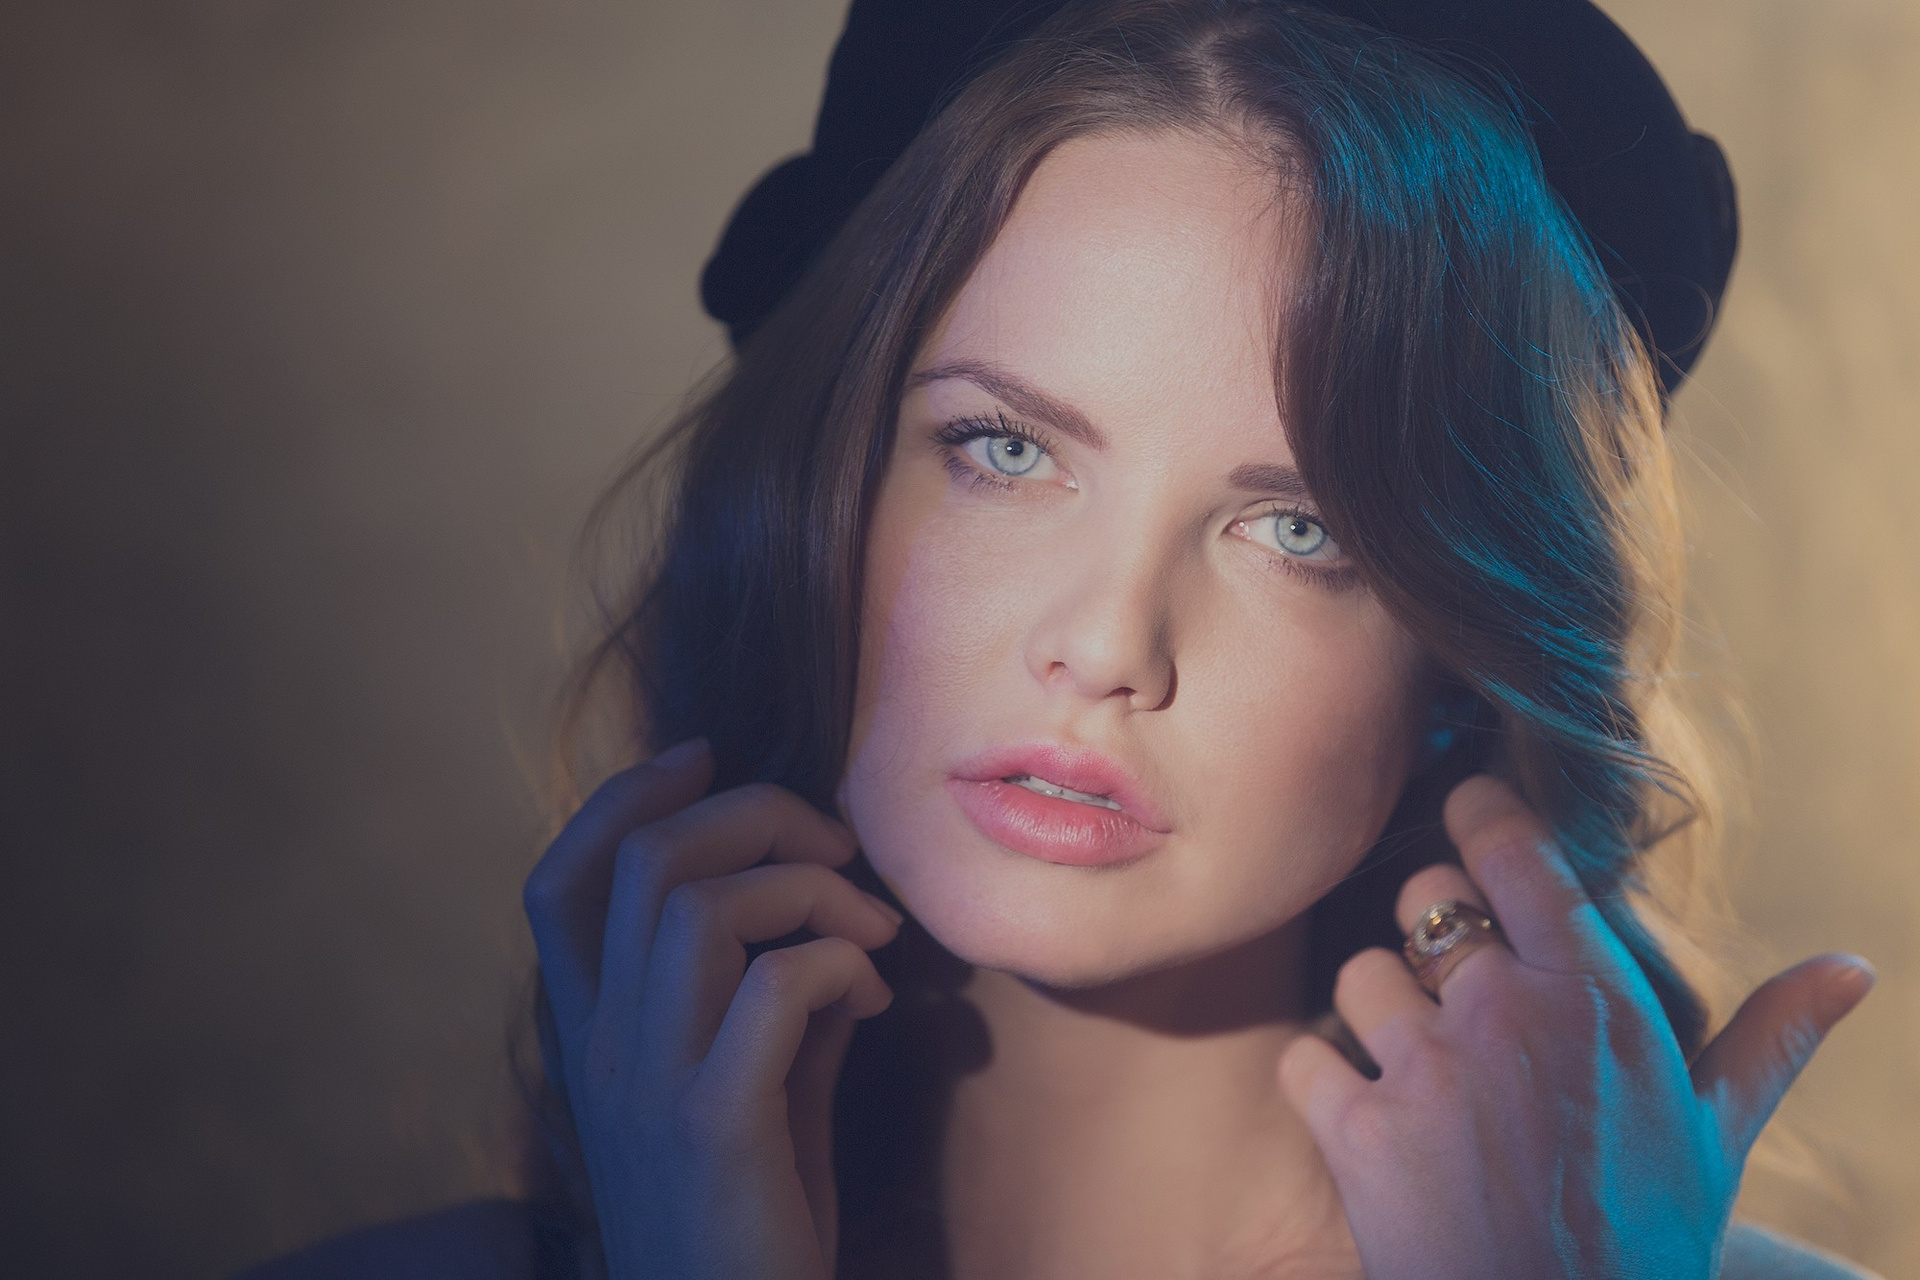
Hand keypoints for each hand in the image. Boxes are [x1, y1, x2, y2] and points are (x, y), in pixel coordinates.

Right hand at [522, 738, 904, 1279]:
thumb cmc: (753, 1220)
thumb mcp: (753, 1093)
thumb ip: (769, 1003)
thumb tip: (826, 920)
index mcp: (593, 1037)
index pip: (558, 883)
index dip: (621, 797)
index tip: (704, 754)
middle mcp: (601, 1051)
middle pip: (647, 862)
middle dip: (756, 816)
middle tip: (836, 847)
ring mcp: (647, 1086)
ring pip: (700, 905)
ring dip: (809, 888)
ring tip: (869, 930)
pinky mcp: (713, 1126)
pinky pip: (772, 985)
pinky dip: (837, 963)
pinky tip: (871, 1000)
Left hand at [1277, 773, 1874, 1278]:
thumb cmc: (1648, 1239)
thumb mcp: (1716, 1133)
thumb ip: (1770, 1036)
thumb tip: (1854, 969)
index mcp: (1596, 999)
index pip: (1515, 851)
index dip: (1478, 811)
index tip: (1464, 802)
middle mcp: (1504, 1014)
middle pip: (1423, 896)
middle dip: (1426, 928)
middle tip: (1448, 983)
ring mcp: (1426, 1071)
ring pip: (1358, 972)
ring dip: (1375, 1011)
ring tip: (1417, 1069)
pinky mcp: (1359, 1132)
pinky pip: (1305, 1056)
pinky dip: (1321, 1081)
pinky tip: (1363, 1116)